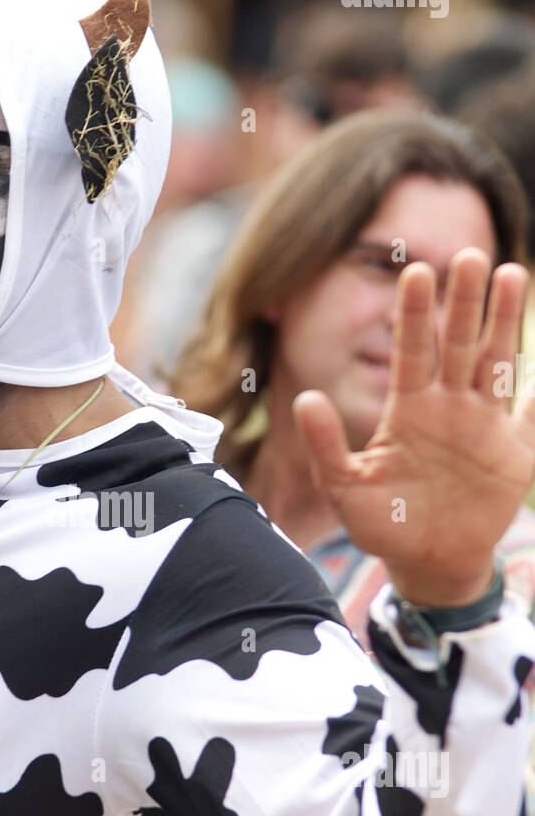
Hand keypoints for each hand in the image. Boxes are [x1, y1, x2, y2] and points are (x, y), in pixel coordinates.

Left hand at [293, 250, 534, 605]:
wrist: (427, 562)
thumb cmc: (382, 523)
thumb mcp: (344, 488)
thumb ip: (325, 445)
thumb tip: (303, 399)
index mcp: (409, 409)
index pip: (412, 351)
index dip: (414, 314)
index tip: (415, 271)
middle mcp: (448, 406)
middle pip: (459, 343)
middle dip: (463, 301)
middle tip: (467, 253)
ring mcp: (483, 425)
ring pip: (496, 362)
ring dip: (504, 320)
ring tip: (510, 272)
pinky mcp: (513, 451)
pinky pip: (532, 414)